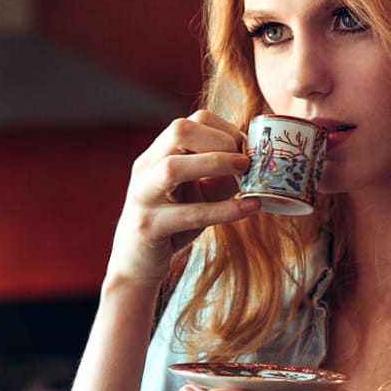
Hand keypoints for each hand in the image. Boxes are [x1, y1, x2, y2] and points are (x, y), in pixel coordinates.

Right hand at [108, 111, 258, 288]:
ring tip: (246, 171)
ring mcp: (143, 198)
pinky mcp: (148, 228)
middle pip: (178, 132)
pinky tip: (250, 207)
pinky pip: (190, 214)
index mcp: (155, 156)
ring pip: (173, 167)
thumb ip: (220, 178)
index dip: (222, 130)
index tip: (246, 149)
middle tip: (246, 160)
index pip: (187, 123)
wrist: (135, 266)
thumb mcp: (197, 196)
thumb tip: (256, 164)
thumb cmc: (170, 227)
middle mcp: (145, 170)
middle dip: (219, 140)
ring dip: (216, 163)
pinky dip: (225, 210)